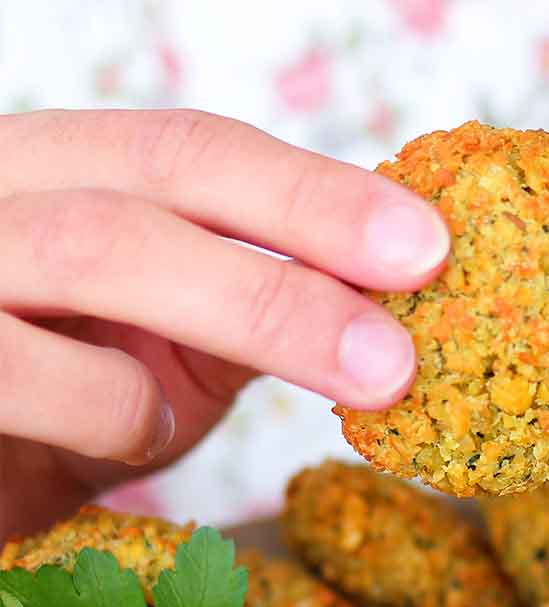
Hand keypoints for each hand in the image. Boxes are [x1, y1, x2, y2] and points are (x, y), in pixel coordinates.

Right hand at [0, 108, 448, 537]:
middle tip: (415, 307)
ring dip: (256, 313)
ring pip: (99, 245)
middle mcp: (7, 192)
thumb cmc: (61, 411)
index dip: (317, 191)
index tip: (428, 244)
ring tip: (348, 383)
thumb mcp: (167, 354)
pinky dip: (110, 408)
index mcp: (71, 176)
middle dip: (310, 234)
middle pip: (163, 172)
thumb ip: (249, 317)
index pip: (195, 151)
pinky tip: (141, 434)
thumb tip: (388, 305)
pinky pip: (21, 366)